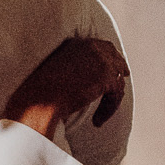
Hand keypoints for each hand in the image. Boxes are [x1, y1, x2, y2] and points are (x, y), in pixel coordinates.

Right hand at [4, 35, 128, 132]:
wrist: (40, 98)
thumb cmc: (40, 93)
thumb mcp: (55, 73)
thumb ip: (72, 69)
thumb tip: (84, 82)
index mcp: (76, 43)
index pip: (101, 46)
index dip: (111, 57)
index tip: (114, 67)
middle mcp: (90, 47)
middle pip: (114, 57)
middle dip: (120, 68)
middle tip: (124, 77)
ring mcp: (100, 60)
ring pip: (116, 79)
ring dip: (111, 99)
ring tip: (100, 116)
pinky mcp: (106, 75)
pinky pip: (116, 93)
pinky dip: (109, 109)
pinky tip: (97, 121)